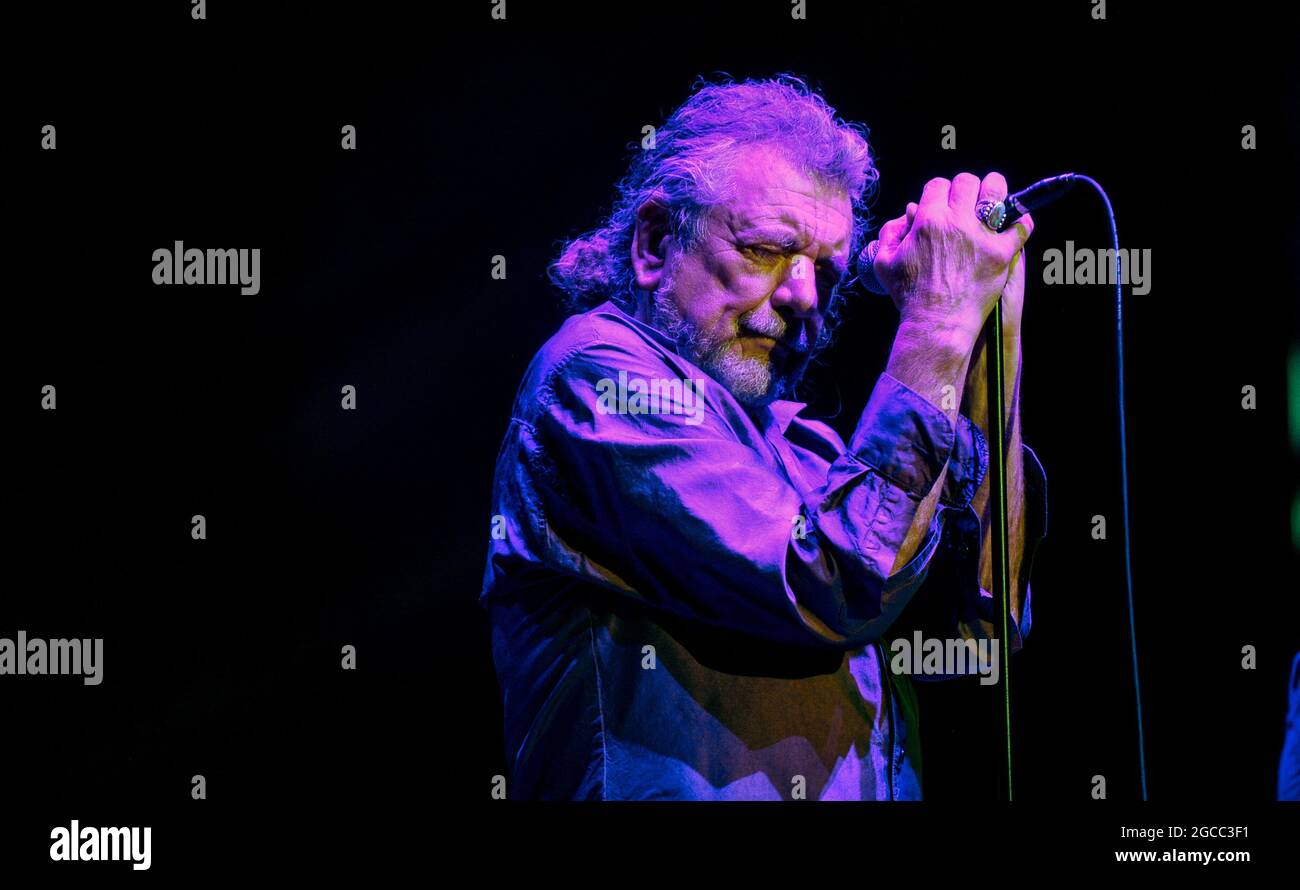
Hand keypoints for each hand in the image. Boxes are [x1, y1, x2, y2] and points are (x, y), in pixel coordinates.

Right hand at [871, 172, 1032, 347]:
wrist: (935, 324)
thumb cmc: (909, 296)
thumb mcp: (883, 263)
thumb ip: (890, 233)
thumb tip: (909, 211)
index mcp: (927, 220)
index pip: (938, 184)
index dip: (939, 192)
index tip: (942, 203)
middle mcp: (956, 222)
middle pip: (967, 182)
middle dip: (966, 189)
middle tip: (968, 202)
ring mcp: (981, 237)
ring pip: (996, 191)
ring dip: (996, 191)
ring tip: (995, 200)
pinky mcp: (1002, 254)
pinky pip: (1020, 226)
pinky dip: (1021, 220)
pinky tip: (1015, 223)